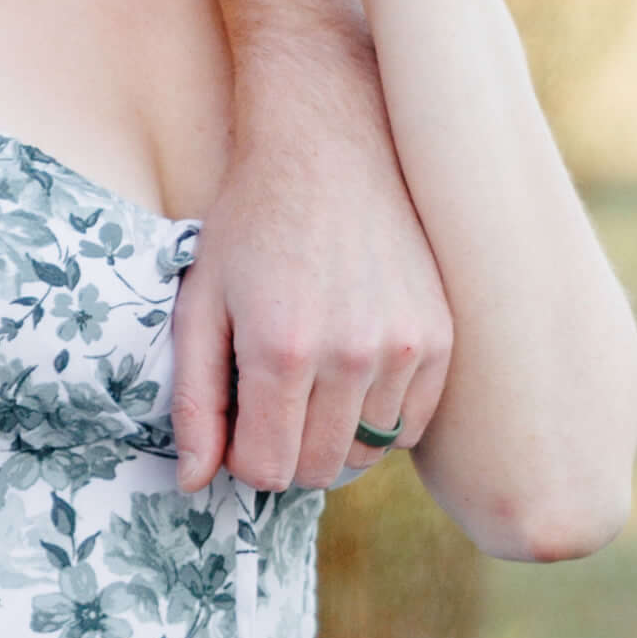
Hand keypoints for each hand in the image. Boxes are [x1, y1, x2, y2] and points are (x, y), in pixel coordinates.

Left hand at [169, 140, 452, 491]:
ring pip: (367, 454)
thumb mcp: (200, 305)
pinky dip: (379, 418)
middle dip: (286, 453)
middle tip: (270, 404)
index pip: (268, 470)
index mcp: (280, 350)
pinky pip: (411, 426)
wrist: (330, 153)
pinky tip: (352, 374)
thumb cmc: (251, 227)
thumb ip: (195, 401)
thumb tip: (195, 484)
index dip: (244, 460)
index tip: (237, 425)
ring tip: (311, 381)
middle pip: (320, 471)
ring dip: (334, 436)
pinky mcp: (441, 339)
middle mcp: (351, 355)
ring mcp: (405, 347)